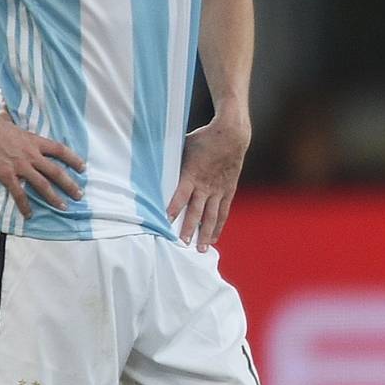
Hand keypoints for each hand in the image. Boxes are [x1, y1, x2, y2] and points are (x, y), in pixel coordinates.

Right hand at [0, 111, 85, 214]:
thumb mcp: (13, 123)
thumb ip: (17, 124)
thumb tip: (10, 112)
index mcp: (34, 141)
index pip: (60, 150)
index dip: (73, 159)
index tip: (83, 168)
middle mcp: (31, 154)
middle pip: (56, 171)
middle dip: (70, 184)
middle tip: (79, 195)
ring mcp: (19, 165)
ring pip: (42, 184)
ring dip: (54, 197)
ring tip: (63, 207)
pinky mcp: (6, 174)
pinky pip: (18, 193)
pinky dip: (25, 205)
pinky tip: (29, 214)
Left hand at [167, 117, 248, 248]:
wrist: (231, 135)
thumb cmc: (204, 138)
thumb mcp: (183, 146)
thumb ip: (172, 161)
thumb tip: (153, 165)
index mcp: (192, 174)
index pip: (180, 196)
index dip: (173, 209)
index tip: (165, 222)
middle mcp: (206, 185)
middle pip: (196, 211)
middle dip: (188, 229)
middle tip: (181, 244)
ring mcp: (218, 190)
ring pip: (212, 216)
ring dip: (206, 233)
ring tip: (201, 249)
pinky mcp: (228, 190)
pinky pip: (223, 211)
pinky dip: (219, 225)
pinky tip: (214, 237)